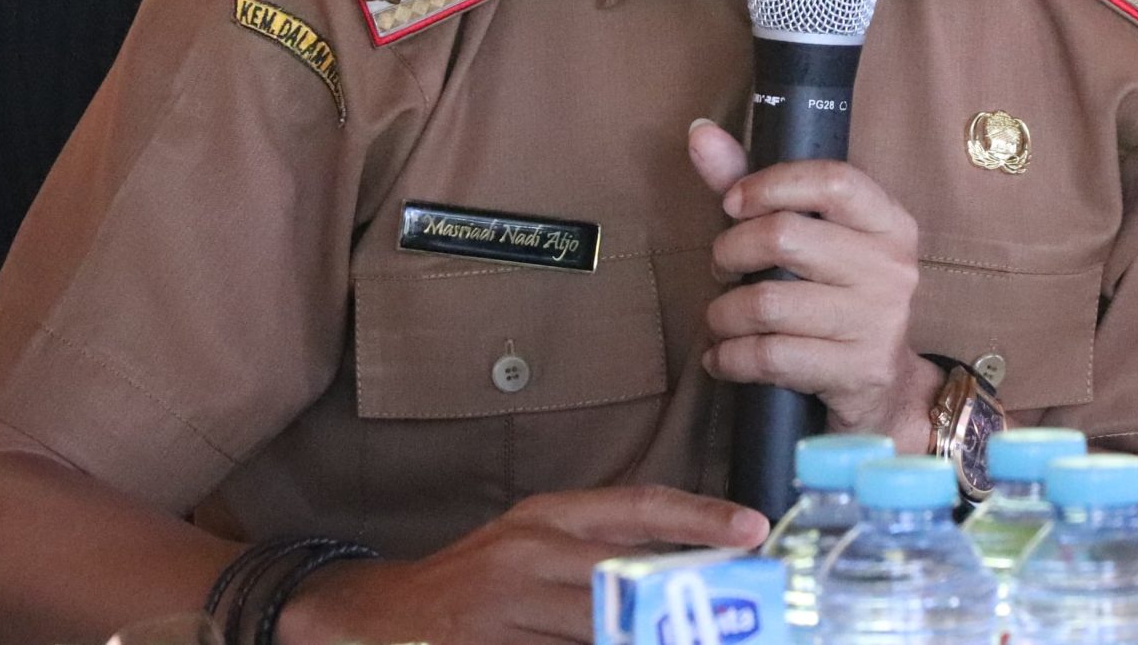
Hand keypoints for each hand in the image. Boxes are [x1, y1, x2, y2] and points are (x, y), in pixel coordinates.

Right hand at [278, 486, 765, 644]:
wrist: (383, 612)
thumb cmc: (479, 578)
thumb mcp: (535, 544)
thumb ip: (601, 552)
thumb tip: (685, 573)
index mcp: (550, 515)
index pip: (637, 506)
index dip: (699, 516)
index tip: (753, 527)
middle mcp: (531, 552)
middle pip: (628, 576)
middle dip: (686, 602)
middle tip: (737, 613)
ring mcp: (507, 606)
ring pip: (600, 629)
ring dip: (647, 637)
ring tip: (695, 635)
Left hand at [686, 121, 940, 449]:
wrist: (884, 385)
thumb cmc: (832, 296)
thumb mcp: (809, 237)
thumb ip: (755, 184)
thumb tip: (700, 133)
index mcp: (887, 221)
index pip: (832, 180)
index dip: (770, 185)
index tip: (732, 204)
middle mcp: (891, 266)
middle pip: (784, 237)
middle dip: (730, 252)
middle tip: (722, 268)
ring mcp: (879, 320)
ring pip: (767, 303)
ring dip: (723, 314)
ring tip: (720, 319)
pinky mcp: (857, 370)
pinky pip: (770, 357)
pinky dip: (730, 358)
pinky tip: (722, 358)